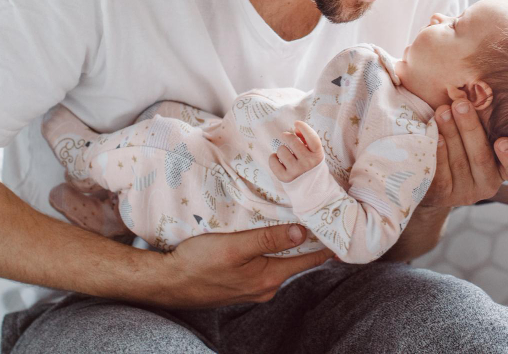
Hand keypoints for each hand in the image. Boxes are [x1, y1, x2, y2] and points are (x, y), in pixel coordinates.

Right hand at [147, 223, 334, 308]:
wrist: (167, 283)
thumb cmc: (198, 262)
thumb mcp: (236, 246)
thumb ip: (269, 239)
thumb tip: (303, 232)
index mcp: (269, 277)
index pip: (309, 260)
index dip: (326, 244)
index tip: (340, 229)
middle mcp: (266, 287)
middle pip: (297, 261)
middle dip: (310, 242)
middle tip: (323, 220)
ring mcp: (252, 288)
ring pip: (280, 262)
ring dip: (290, 246)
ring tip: (300, 223)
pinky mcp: (240, 284)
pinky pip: (264, 265)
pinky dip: (272, 251)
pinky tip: (269, 238)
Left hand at [268, 121, 324, 181]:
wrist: (311, 190)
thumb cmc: (310, 166)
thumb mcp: (314, 153)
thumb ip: (306, 139)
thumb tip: (295, 127)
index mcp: (317, 155)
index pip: (312, 138)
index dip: (304, 128)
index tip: (296, 122)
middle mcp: (308, 163)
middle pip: (293, 141)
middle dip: (287, 136)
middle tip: (285, 136)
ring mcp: (296, 171)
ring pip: (281, 150)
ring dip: (281, 149)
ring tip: (285, 154)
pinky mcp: (285, 178)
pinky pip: (273, 161)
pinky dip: (273, 158)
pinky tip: (277, 160)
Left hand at [420, 99, 507, 207]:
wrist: (431, 172)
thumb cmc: (462, 140)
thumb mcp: (478, 132)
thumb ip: (484, 119)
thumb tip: (477, 87)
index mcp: (504, 169)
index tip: (503, 141)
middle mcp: (488, 183)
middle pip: (481, 157)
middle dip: (470, 128)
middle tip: (461, 104)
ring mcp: (465, 192)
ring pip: (460, 162)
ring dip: (451, 133)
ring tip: (443, 111)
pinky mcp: (444, 194)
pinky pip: (441, 174)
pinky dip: (438, 152)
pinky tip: (435, 135)